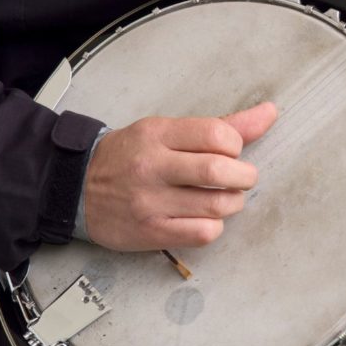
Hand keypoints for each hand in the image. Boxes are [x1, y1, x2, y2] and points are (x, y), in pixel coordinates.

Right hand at [83, 102, 277, 250]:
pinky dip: (215, 226)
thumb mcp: (166, 131)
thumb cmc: (129, 157)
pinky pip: (203, 233)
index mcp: (158, 134)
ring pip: (217, 205)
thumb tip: (270, 112)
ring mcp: (150, 202)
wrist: (76, 188)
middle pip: (220, 170)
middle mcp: (153, 166)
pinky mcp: (151, 232)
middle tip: (241, 177)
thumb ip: (220, 125)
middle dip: (245, 176)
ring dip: (234, 202)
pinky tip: (206, 218)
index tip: (232, 151)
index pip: (217, 134)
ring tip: (226, 197)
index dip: (236, 144)